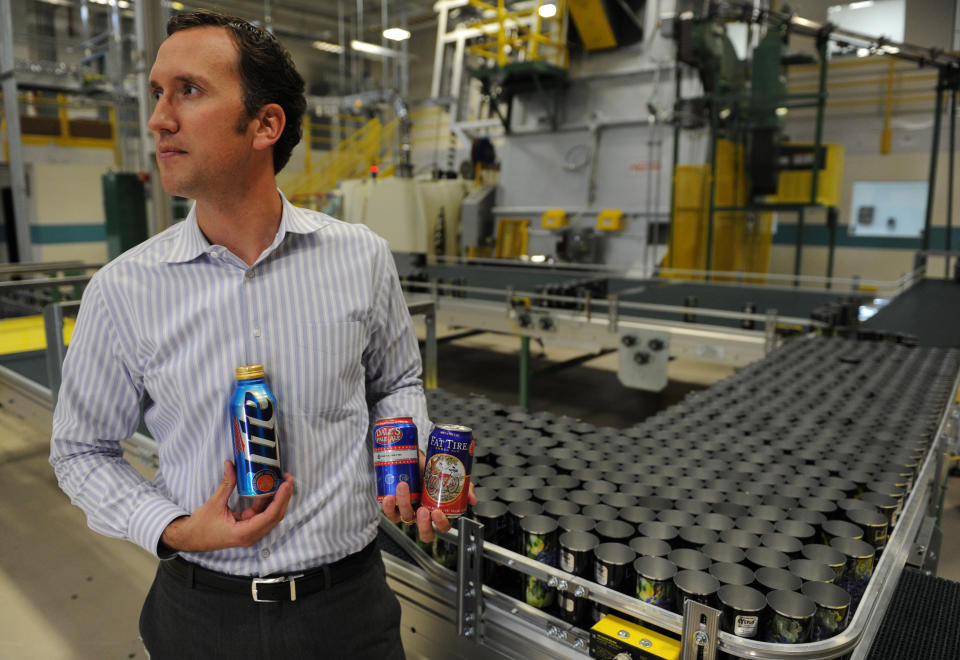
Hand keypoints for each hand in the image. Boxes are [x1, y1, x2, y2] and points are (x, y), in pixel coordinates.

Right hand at [160, 460, 293, 551]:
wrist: (190, 538)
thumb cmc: (201, 526)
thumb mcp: (214, 503)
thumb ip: (226, 484)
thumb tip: (231, 464)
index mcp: (244, 532)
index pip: (270, 516)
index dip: (280, 499)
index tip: (286, 484)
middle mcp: (251, 535)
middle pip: (275, 516)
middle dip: (284, 497)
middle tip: (288, 479)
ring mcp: (250, 532)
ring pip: (271, 515)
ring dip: (278, 499)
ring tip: (282, 482)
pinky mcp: (248, 528)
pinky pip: (262, 514)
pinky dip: (267, 502)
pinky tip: (269, 488)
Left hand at [381, 471, 477, 544]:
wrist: (417, 457)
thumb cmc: (434, 469)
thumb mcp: (451, 476)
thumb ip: (465, 488)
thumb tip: (472, 499)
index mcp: (439, 511)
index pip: (443, 527)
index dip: (441, 524)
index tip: (438, 512)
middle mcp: (424, 514)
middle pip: (425, 532)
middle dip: (423, 524)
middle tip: (423, 510)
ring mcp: (409, 511)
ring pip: (406, 518)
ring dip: (404, 504)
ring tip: (404, 487)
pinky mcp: (394, 506)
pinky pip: (390, 513)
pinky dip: (388, 507)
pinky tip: (390, 496)